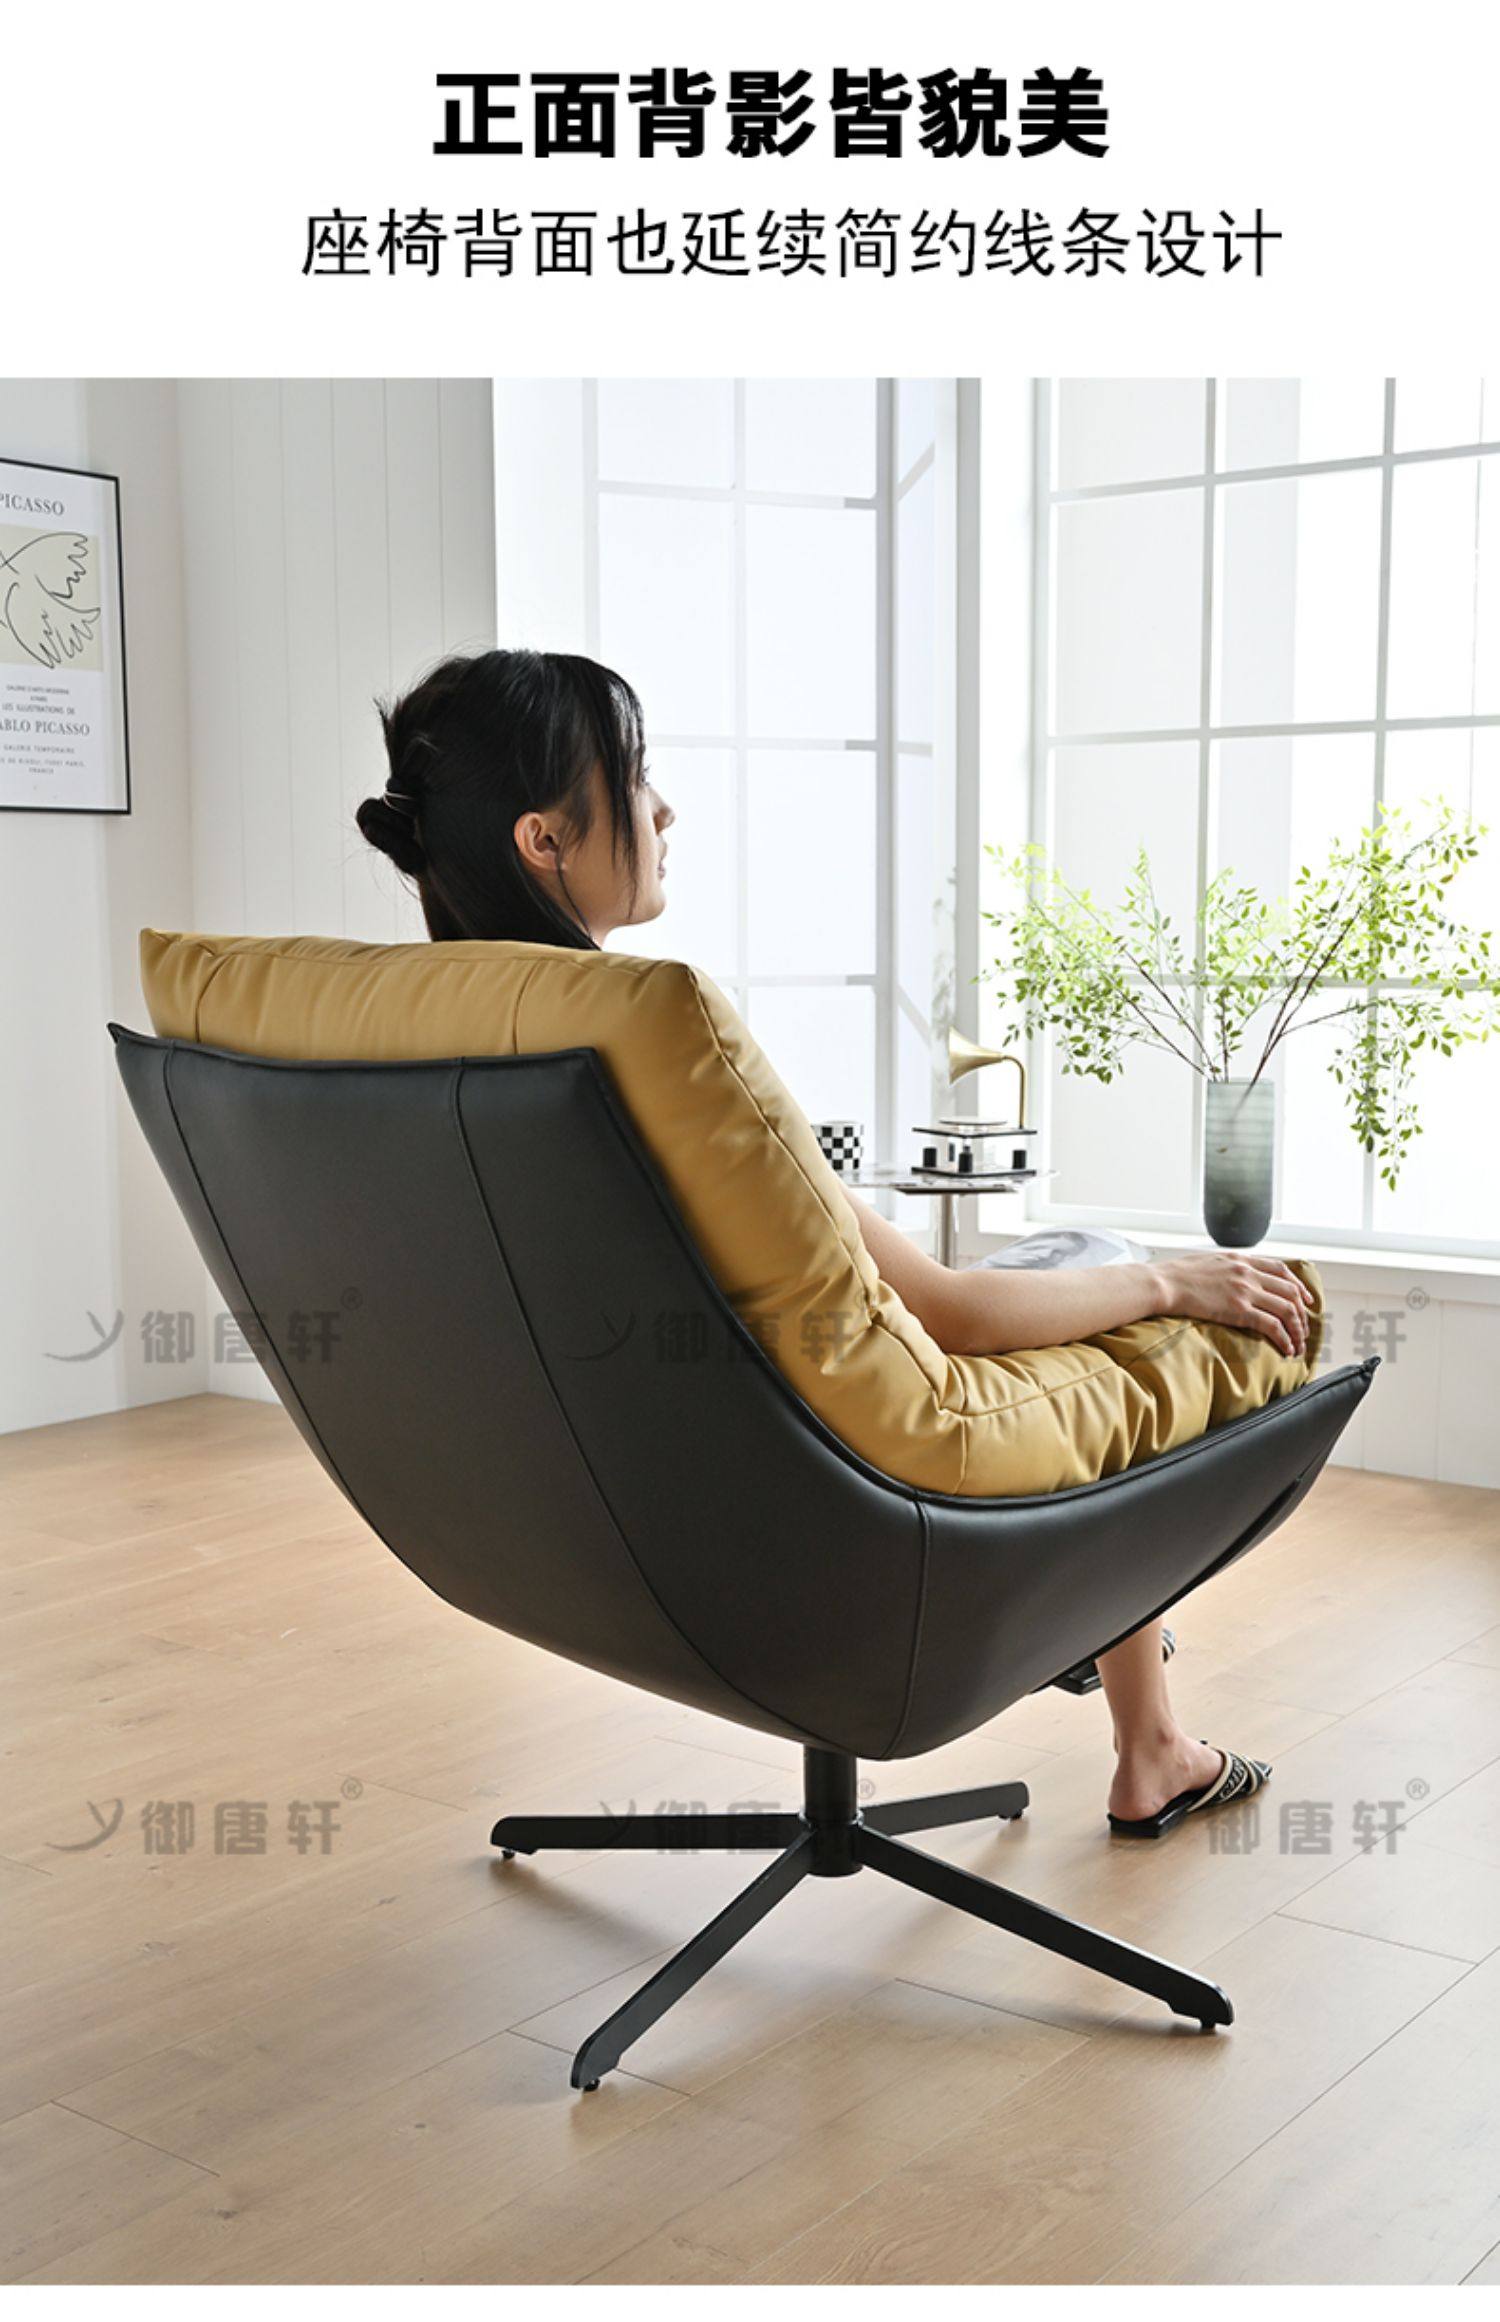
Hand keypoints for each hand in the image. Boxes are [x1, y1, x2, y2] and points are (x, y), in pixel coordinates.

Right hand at [1155, 1252, 1313, 1359]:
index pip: (1281, 1269)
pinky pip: (1272, 1326)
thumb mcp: (1208, 1261)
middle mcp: (1248, 1273)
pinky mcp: (1239, 1310)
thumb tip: (1231, 1276)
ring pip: (1287, 1310)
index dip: (1298, 1285)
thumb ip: (1226, 1267)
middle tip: (1303, 1327)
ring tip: (1298, 1344)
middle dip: (1302, 1312)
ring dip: (1297, 1329)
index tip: (1305, 1298)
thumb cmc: (1177, 1275)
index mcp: (1241, 1259)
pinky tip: (1286, 1349)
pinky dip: (1284, 1339)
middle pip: (1290, 1291)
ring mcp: (1245, 1291)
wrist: (1164, 1283)